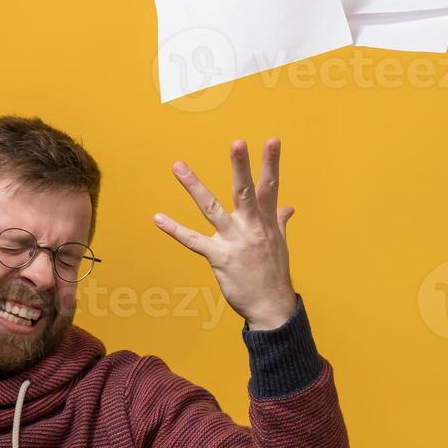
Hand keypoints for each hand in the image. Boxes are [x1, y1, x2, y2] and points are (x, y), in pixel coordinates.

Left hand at [153, 138, 297, 329]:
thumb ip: (279, 221)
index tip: (272, 140)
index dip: (271, 163)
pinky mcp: (220, 258)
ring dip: (194, 186)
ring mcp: (235, 242)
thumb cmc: (274, 273)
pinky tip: (158, 218)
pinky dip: (175, 229)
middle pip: (245, 192)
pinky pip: (193, 241)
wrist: (272, 307)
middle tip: (237, 142)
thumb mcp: (280, 244)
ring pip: (212, 209)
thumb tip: (289, 207)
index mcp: (266, 221)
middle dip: (241, 167)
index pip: (270, 187)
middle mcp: (251, 228)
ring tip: (178, 166)